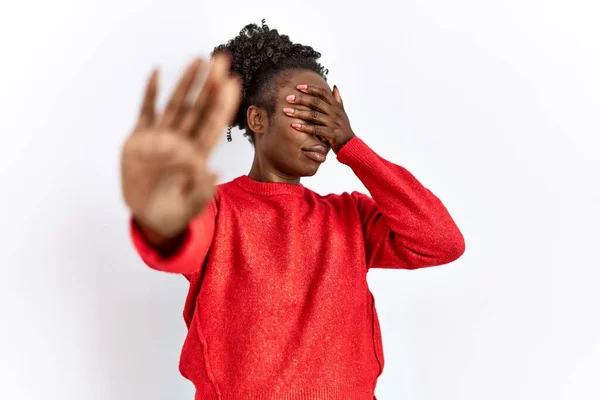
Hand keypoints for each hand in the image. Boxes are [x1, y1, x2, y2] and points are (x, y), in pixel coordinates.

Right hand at [121, 54, 240, 238]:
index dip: (222, 104)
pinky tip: (157, 73)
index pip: (212, 124)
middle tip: (221, 60)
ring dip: (187, 82)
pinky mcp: (141, 139)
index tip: (233, 83)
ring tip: (198, 59)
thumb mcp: (187, 208)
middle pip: (199, 107)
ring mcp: (162, 139)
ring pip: (177, 104)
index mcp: (196, 156)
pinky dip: (151, 93)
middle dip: (210, 84)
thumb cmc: (172, 215)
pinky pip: (147, 111)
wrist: (148, 219)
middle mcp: (182, 142)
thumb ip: (200, 192)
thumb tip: (214, 172)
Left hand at [283, 84, 354, 152]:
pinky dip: (304, 127)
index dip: (311, 89)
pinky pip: (315, 129)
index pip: (323, 93)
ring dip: (299, 113)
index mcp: (336, 106)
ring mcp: (333, 122)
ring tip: (287, 111)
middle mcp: (334, 112)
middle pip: (316, 102)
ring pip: (313, 115)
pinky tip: (294, 126)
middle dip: (301, 99)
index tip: (299, 87)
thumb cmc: (343, 128)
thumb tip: (334, 86)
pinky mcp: (331, 133)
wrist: (350, 144)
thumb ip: (337, 99)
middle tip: (288, 98)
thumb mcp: (342, 112)